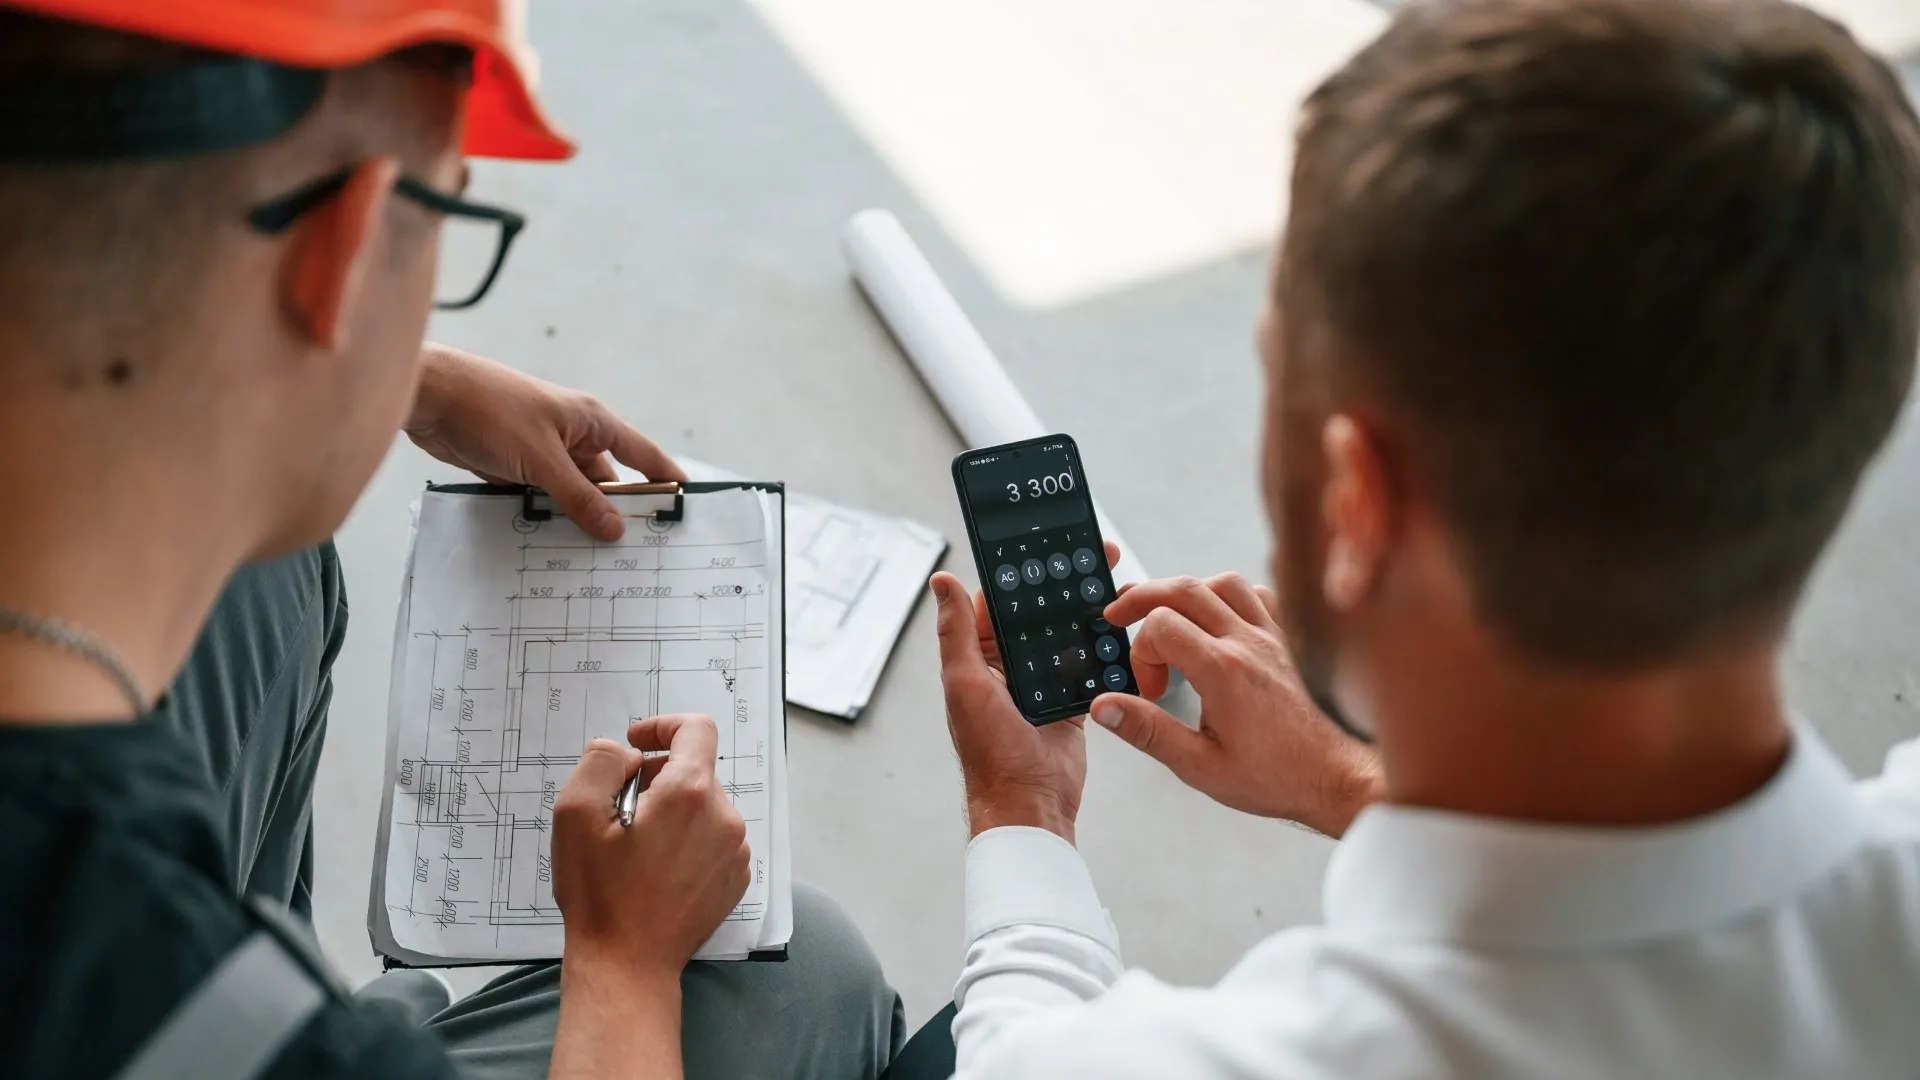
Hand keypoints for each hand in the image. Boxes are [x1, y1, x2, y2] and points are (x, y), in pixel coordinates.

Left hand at [406, 342, 685, 540]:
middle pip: (606, 484)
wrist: (427, 396)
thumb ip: (578, 497)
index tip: (686, 510)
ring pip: (570, 495)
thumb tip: (614, 529)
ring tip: (588, 561)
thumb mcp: (540, 459)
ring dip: (573, 520)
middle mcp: (572, 436)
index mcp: (591, 422)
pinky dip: (541, 519)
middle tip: (631, 557)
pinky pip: (538, 500)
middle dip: (614, 515)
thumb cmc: (489, 410)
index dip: (666, 481)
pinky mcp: (513, 466)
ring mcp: (542, 452)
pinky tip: (546, 548)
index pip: (644, 455)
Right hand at [551, 714, 749, 978]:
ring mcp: (735, 851)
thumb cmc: (600, 895)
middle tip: (619, 810)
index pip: (696, 728)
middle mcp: (724, 817)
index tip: (634, 744)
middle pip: (695, 770)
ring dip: (672, 810)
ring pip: (704, 805)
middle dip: (657, 777)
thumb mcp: (576, 815)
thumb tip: (626, 753)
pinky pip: (713, 838)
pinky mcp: (735, 878)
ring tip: (636, 846)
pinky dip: (687, 839)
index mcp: (690, 793)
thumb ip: (601, 762)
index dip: (662, 725)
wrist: (627, 965)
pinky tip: (656, 869)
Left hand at [929, 541, 1122, 842]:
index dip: (1022, 570)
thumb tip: (942, 580)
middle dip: (1062, 584)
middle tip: (1094, 554)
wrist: (1029, 803)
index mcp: (979, 658)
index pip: (1000, 602)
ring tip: (1112, 582)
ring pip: (1065, 636)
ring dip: (1085, 612)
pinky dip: (1102, 647)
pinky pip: (1088, 665)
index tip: (1045, 541)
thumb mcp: (966, 683)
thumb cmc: (990, 751)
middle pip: (1038, 614)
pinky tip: (1121, 625)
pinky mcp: (1069, 701)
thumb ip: (957, 632)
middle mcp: (1008, 667)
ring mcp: (1040, 684)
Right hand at [1094, 574, 1382, 837]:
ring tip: (1170, 616)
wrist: (1336, 779)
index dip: (1140, 652)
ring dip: (1188, 592)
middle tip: (1118, 614)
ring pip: (1222, 583)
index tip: (1147, 688)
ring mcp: (1273, 637)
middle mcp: (1249, 644)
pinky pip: (1259, 595)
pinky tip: (1219, 621)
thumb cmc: (1276, 777)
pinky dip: (1230, 597)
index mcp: (1223, 671)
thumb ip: (1147, 731)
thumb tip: (1105, 707)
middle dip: (1142, 597)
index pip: (1161, 625)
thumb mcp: (1199, 766)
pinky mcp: (1290, 641)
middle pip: (1185, 588)